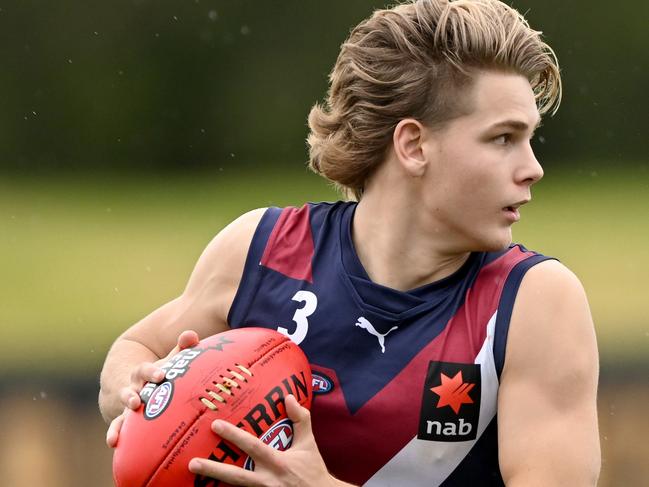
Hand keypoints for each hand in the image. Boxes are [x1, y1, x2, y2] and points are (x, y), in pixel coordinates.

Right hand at [106, 330, 199, 447]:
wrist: (134, 384)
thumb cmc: (160, 373)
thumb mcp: (169, 361)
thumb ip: (182, 348)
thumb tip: (192, 334)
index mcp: (143, 374)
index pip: (145, 370)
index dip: (152, 372)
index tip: (161, 376)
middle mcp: (133, 389)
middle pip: (130, 390)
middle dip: (132, 396)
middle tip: (137, 401)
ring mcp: (127, 405)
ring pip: (121, 410)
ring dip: (121, 418)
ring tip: (121, 425)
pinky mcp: (125, 421)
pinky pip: (117, 427)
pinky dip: (114, 433)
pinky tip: (112, 442)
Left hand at [189, 395, 347, 486]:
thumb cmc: (313, 469)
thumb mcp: (309, 443)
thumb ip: (300, 419)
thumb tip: (288, 397)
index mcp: (279, 462)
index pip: (253, 447)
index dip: (234, 436)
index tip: (215, 425)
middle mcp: (268, 480)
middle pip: (236, 476)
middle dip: (213, 469)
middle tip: (192, 463)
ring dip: (215, 483)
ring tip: (195, 476)